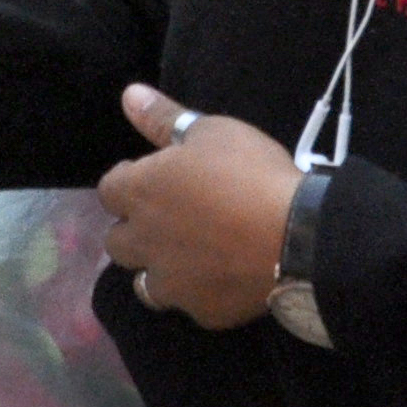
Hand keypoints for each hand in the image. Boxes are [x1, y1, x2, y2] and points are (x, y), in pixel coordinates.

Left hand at [98, 85, 302, 329]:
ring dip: (157, 268)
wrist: (298, 238)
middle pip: (117, 241)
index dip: (129, 182)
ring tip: (187, 256)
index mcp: (139, 193)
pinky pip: (187, 304)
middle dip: (134, 229)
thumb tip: (128, 94)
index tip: (155, 178)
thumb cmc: (250, 174)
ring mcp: (171, 282)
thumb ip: (164, 118)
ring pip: (143, 282)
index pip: (108, 190)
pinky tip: (220, 279)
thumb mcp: (210, 131)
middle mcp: (143, 242)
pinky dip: (196, 292)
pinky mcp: (201, 312)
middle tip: (170, 219)